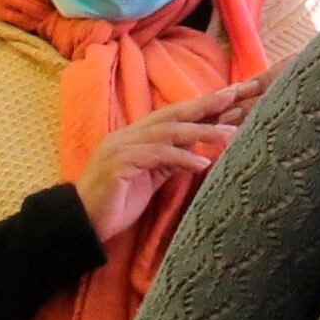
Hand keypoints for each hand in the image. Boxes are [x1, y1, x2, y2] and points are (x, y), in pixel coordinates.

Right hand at [70, 77, 260, 239]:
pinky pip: (157, 156)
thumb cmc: (114, 205)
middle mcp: (127, 136)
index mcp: (134, 136)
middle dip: (207, 104)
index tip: (234, 96)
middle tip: (238, 95)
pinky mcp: (119, 165)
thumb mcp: (148, 180)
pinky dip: (182, 158)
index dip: (203, 105)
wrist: (81, 224)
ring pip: (168, 132)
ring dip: (201, 132)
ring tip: (230, 135)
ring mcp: (121, 148)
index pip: (174, 115)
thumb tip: (196, 152)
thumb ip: (168, 162)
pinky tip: (203, 163)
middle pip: (173, 114)